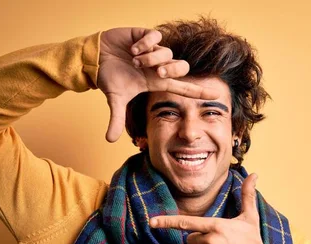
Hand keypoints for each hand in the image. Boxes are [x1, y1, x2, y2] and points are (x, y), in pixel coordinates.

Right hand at [98, 27, 219, 141]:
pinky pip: (156, 37)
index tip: (216, 94)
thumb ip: (116, 119)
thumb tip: (109, 140)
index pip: (183, 87)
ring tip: (134, 60)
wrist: (94, 56)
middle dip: (171, 69)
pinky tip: (132, 48)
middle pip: (182, 67)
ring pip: (167, 52)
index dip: (199, 91)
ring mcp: (154, 51)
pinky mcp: (146, 35)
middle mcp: (159, 66)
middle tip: (156, 72)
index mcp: (156, 81)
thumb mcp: (115, 98)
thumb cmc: (109, 76)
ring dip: (150, 58)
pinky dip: (144, 44)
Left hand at [149, 174, 271, 243]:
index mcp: (217, 226)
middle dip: (200, 241)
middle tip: (219, 243)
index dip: (167, 221)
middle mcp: (211, 242)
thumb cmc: (252, 241)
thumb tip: (254, 174)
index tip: (152, 222)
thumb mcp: (250, 217)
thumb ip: (247, 195)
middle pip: (190, 240)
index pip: (187, 223)